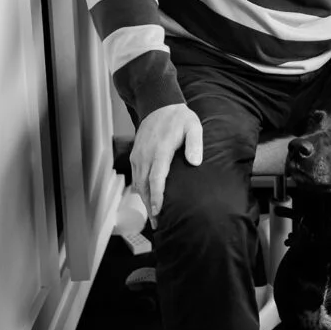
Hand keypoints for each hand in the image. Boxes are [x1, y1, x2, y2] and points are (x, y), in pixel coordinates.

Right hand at [130, 104, 202, 227]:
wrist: (159, 104)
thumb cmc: (179, 118)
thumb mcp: (193, 126)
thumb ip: (195, 144)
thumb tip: (195, 163)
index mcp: (160, 150)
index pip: (156, 178)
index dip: (157, 197)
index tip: (159, 212)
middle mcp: (145, 155)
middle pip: (144, 186)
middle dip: (150, 206)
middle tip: (158, 224)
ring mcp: (138, 155)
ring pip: (138, 183)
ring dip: (144, 200)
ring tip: (154, 216)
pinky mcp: (135, 155)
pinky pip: (135, 176)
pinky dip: (140, 190)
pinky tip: (148, 199)